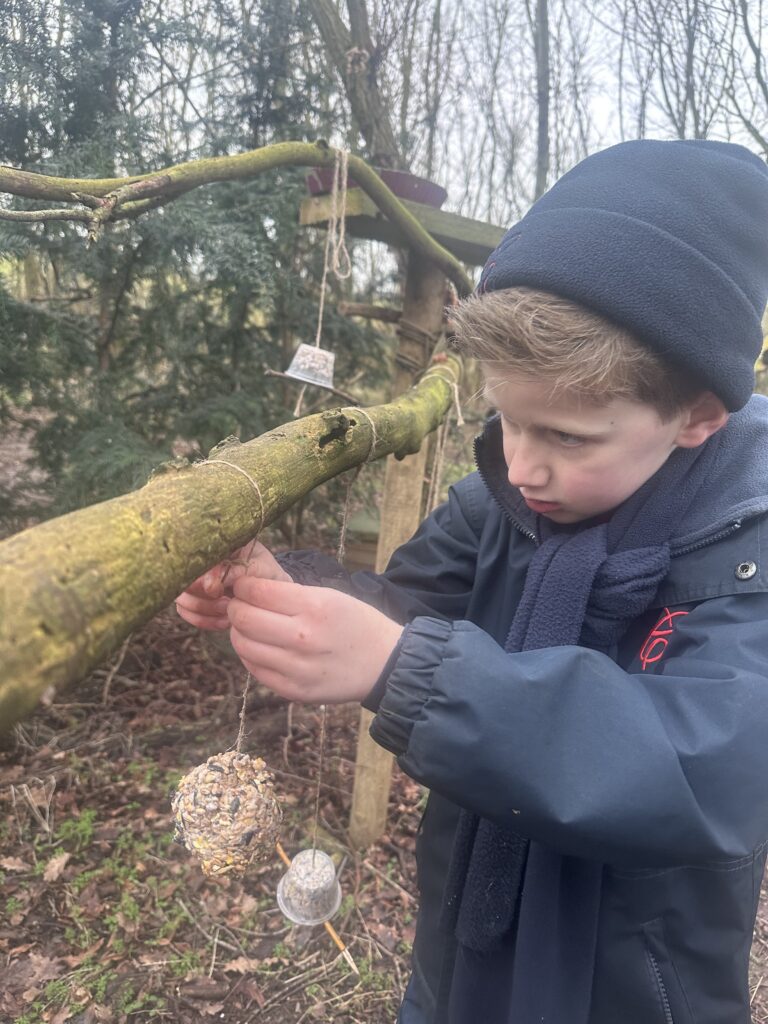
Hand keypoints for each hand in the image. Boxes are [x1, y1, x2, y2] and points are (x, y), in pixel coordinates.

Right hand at [175, 541, 290, 630]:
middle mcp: (196, 559)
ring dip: (203, 610)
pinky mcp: (193, 597)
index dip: (201, 577)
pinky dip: (203, 620)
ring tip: (228, 610)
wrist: (273, 588)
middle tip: (226, 602)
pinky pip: (185, 611)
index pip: (193, 557)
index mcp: (214, 543)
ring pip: (181, 598)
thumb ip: (235, 572)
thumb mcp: (258, 567)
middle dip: (202, 597)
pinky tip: (224, 621)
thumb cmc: (267, 571)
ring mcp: (192, 578)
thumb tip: (209, 586)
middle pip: (181, 579)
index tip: (218, 591)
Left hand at [227, 571, 402, 703]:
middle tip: (241, 605)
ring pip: (243, 645)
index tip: (243, 586)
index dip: (243, 586)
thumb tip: (249, 589)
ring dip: (239, 632)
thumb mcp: (330, 596)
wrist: (384, 664)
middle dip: (236, 607)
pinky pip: (254, 670)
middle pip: (243, 619)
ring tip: (250, 627)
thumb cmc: (356, 624)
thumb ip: (290, 593)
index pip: (257, 592)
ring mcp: (296, 668)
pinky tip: (261, 647)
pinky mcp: (293, 690)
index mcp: (314, 607)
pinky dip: (251, 655)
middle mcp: (302, 638)